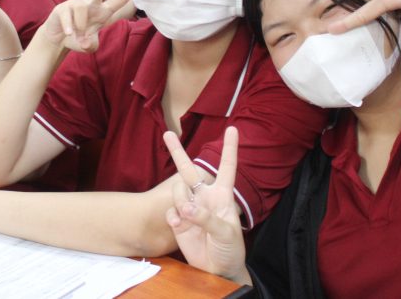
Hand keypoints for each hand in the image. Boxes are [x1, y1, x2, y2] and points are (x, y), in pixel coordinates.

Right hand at [41, 0, 142, 52]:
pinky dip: (70, 29)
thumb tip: (86, 42)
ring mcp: (76, 4)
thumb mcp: (89, 46)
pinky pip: (69, 19)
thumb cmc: (77, 39)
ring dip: (80, 28)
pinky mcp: (63, 8)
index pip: (120, 0)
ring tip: (76, 36)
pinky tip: (68, 34)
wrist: (57, 39)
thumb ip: (91, 45)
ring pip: (82, 10)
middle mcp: (91, 5)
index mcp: (102, 12)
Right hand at [162, 127, 249, 285]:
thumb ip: (206, 218)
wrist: (218, 270)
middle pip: (189, 170)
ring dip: (180, 202)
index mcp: (222, 195)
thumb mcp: (225, 233)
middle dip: (177, 152)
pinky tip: (178, 226)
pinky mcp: (178, 221)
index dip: (230, 148)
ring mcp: (190, 208)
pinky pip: (170, 211)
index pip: (227, 167)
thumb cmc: (230, 249)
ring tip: (188, 218)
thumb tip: (186, 208)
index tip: (233, 129)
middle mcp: (204, 197)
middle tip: (167, 134)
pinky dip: (173, 217)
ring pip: (178, 192)